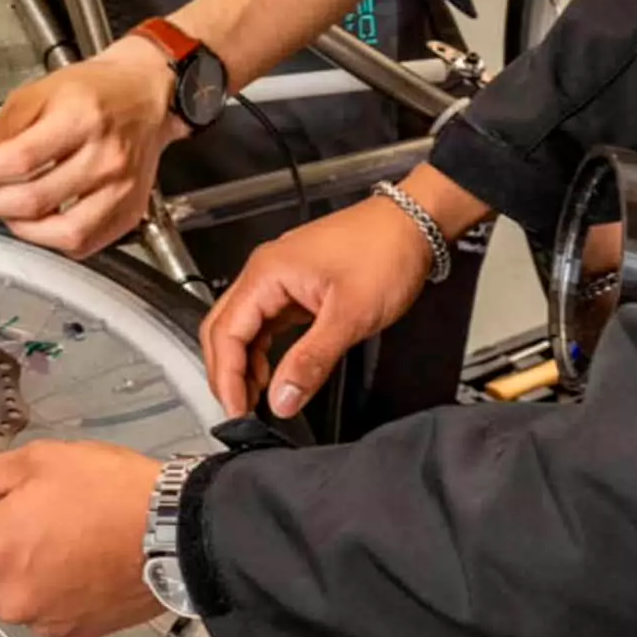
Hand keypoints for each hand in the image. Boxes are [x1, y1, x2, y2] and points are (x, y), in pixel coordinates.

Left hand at [0, 40, 182, 256]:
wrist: (146, 93)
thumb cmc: (95, 90)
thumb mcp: (39, 92)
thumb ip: (0, 129)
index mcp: (82, 117)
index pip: (19, 158)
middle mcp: (106, 157)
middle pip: (33, 199)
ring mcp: (121, 190)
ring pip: (59, 232)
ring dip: (12, 228)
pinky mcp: (128, 213)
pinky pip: (82, 244)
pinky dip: (47, 240)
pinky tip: (28, 223)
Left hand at [0, 443, 163, 636]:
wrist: (178, 534)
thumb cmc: (110, 490)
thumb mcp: (40, 462)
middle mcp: (8, 597)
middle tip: (15, 495)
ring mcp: (39, 620)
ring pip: (0, 584)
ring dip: (9, 555)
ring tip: (52, 522)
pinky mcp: (68, 632)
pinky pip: (34, 603)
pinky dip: (39, 578)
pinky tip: (72, 551)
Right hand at [200, 196, 439, 420]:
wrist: (413, 224)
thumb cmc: (384, 252)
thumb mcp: (349, 315)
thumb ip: (311, 361)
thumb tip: (281, 400)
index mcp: (267, 273)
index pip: (226, 332)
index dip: (226, 377)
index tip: (237, 412)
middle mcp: (265, 273)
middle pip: (223, 329)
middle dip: (226, 373)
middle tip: (240, 412)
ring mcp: (279, 280)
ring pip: (243, 328)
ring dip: (243, 365)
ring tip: (255, 400)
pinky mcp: (296, 288)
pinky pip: (265, 324)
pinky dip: (262, 352)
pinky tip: (272, 374)